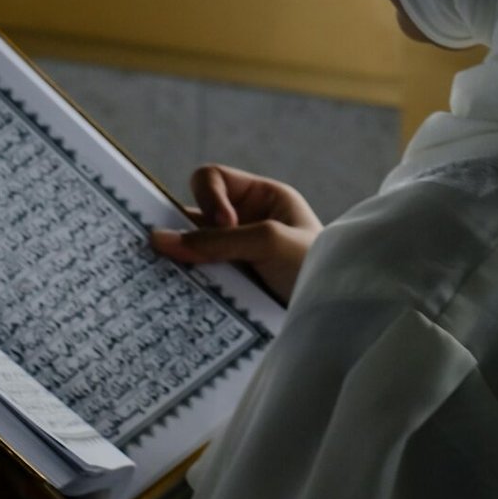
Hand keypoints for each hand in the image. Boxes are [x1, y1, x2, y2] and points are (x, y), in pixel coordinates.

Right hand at [150, 163, 321, 304]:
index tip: (224, 225)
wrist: (339, 319)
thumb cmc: (316, 267)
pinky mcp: (232, 288)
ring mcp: (237, 257)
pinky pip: (200, 280)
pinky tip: (182, 298)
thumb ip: (217, 240)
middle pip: (195, 216)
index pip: (214, 179)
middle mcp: (246, 223)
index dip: (209, 197)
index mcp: (262, 198)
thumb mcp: (271, 243)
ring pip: (193, 252)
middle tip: (168, 253)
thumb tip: (159, 239)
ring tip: (172, 279)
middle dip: (183, 233)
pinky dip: (189, 287)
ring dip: (183, 264)